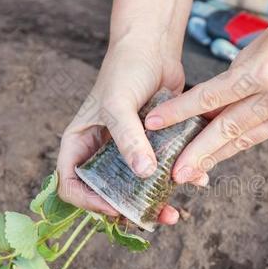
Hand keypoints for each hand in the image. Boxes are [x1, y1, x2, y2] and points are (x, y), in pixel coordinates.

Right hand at [56, 40, 187, 224]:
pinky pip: (160, 174)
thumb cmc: (125, 69)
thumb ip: (128, 138)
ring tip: (174, 214)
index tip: (115, 206)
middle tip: (151, 219)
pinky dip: (176, 181)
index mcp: (78, 145)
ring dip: (154, 204)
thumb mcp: (119, 103)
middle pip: (106, 195)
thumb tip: (143, 174)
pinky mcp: (152, 149)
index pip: (71, 185)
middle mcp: (99, 153)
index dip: (88, 202)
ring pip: (136, 190)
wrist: (154, 49)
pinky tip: (196, 181)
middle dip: (128, 211)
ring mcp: (126, 153)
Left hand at [144, 2, 267, 183]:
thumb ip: (231, 82)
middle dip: (198, 153)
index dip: (179, 113)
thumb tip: (207, 110)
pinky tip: (221, 153)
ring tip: (193, 171)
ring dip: (216, 157)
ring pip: (244, 139)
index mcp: (263, 72)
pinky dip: (239, 144)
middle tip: (175, 172)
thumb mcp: (255, 49)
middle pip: (228, 129)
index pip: (211, 97)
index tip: (154, 123)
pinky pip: (261, 135)